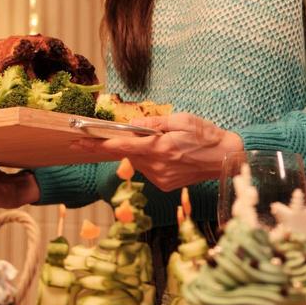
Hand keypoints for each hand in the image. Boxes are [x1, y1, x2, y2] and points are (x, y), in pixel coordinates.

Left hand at [69, 112, 242, 190]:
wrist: (227, 159)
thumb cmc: (207, 135)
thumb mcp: (182, 120)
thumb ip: (154, 123)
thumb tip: (131, 124)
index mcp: (159, 148)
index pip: (120, 146)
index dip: (97, 144)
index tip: (78, 141)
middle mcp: (157, 166)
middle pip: (125, 154)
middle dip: (109, 146)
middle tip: (88, 140)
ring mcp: (160, 178)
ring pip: (136, 161)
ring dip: (138, 150)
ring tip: (160, 142)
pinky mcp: (164, 184)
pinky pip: (147, 169)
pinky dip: (149, 159)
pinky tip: (166, 154)